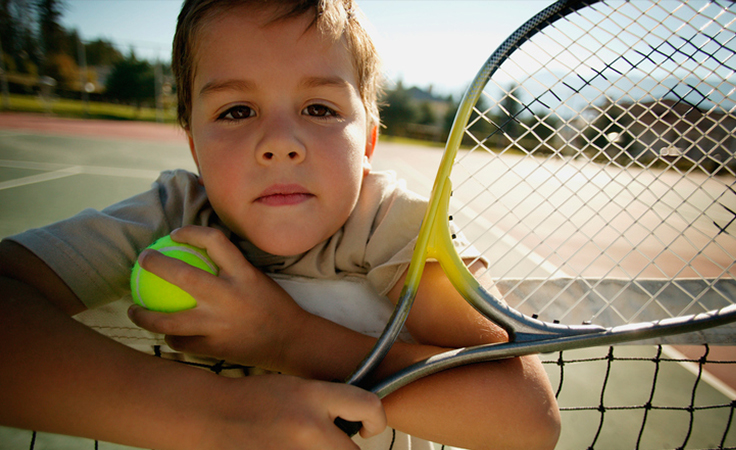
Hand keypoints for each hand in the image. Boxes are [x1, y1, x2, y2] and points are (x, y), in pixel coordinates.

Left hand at [128, 226, 307, 369]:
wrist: (290, 341)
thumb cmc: (271, 305)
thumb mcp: (256, 278)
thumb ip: (229, 266)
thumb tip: (195, 250)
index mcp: (244, 274)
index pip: (214, 241)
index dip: (190, 232)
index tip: (175, 235)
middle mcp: (230, 296)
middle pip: (182, 276)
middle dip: (155, 264)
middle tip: (142, 260)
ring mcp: (219, 324)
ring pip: (169, 320)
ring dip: (144, 315)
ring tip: (134, 309)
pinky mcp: (214, 347)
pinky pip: (181, 341)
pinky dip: (170, 337)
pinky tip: (164, 333)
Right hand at [192, 374, 385, 449]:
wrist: (209, 416)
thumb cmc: (252, 400)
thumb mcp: (296, 388)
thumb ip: (328, 404)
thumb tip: (358, 424)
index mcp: (312, 397)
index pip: (368, 406)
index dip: (375, 420)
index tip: (368, 426)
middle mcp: (307, 428)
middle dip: (343, 449)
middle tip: (328, 441)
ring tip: (302, 444)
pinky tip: (284, 448)